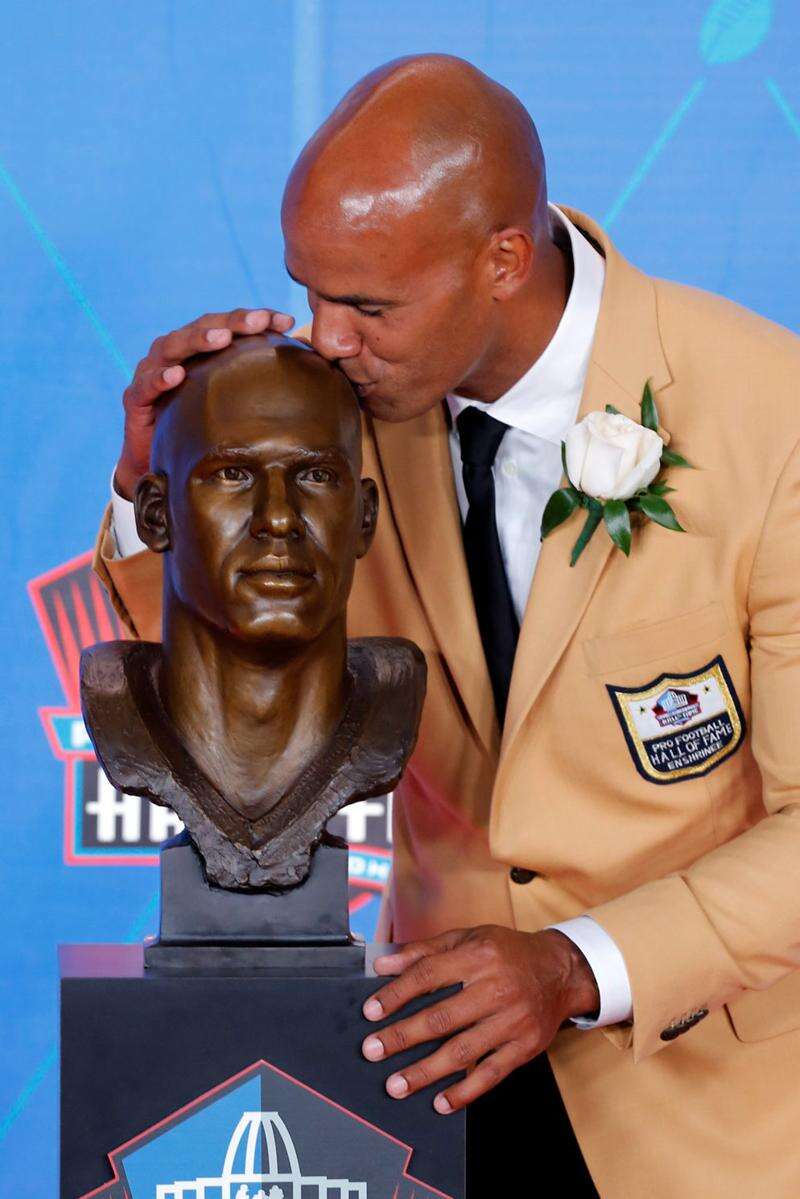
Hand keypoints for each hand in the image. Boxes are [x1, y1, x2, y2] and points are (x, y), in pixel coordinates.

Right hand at [115, 307, 294, 498]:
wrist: (159, 465)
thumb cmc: (202, 431)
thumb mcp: (234, 409)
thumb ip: (262, 388)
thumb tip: (315, 376)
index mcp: (203, 351)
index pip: (232, 327)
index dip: (257, 320)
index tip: (286, 322)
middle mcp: (177, 353)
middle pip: (206, 327)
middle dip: (233, 322)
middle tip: (259, 320)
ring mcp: (153, 371)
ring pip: (175, 346)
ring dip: (199, 340)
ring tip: (221, 339)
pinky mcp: (135, 397)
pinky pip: (148, 383)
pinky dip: (161, 377)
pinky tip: (177, 375)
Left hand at [361, 925, 598, 1113]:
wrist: (560, 972)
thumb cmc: (508, 953)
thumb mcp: (467, 937)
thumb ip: (423, 950)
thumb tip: (383, 964)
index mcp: (478, 956)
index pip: (428, 976)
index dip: (396, 994)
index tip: (371, 1011)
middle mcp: (496, 988)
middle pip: (442, 1017)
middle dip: (403, 1037)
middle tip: (373, 1050)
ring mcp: (512, 1021)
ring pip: (463, 1051)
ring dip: (426, 1071)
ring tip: (397, 1084)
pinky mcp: (525, 1047)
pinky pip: (491, 1074)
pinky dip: (465, 1091)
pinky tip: (441, 1102)